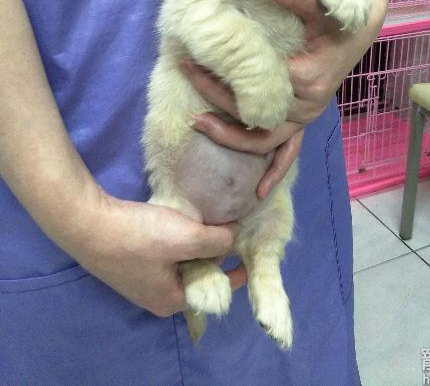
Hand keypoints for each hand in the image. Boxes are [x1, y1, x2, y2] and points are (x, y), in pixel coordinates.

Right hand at [68, 187, 245, 317]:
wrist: (88, 224)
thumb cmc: (138, 237)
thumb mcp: (185, 238)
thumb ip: (216, 241)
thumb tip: (234, 237)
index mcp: (171, 300)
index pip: (215, 289)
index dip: (234, 273)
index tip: (249, 257)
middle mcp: (157, 295)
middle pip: (197, 274)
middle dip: (212, 253)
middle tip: (225, 228)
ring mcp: (142, 279)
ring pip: (181, 262)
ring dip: (193, 243)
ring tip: (206, 221)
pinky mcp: (131, 260)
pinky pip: (165, 253)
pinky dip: (176, 239)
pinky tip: (179, 220)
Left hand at [181, 0, 382, 199]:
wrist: (357, 33)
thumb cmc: (336, 19)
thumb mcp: (319, 3)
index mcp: (307, 77)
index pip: (256, 86)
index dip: (222, 78)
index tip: (190, 61)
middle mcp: (307, 104)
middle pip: (255, 114)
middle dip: (218, 102)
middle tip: (187, 82)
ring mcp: (305, 116)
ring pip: (266, 138)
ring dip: (233, 137)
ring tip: (198, 124)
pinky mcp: (304, 119)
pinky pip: (290, 150)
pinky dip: (276, 169)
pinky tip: (258, 189)